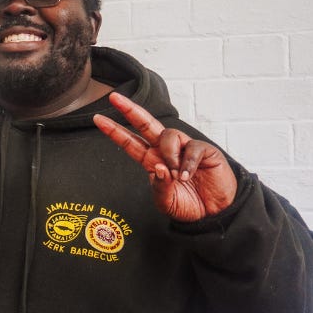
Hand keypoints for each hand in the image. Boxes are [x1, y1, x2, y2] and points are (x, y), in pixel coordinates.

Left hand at [93, 92, 236, 221]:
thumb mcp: (166, 202)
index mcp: (152, 160)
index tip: (97, 118)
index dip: (114, 131)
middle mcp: (166, 151)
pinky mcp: (204, 151)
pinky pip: (193, 148)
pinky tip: (187, 175)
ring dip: (169, 153)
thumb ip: (159, 187)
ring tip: (176, 174)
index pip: (130, 142)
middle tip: (114, 98)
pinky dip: (188, 163)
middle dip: (130, 110)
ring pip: (168, 135)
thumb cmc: (189, 205)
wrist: (215, 214)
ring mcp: (185, 148)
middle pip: (145, 124)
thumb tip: (159, 168)